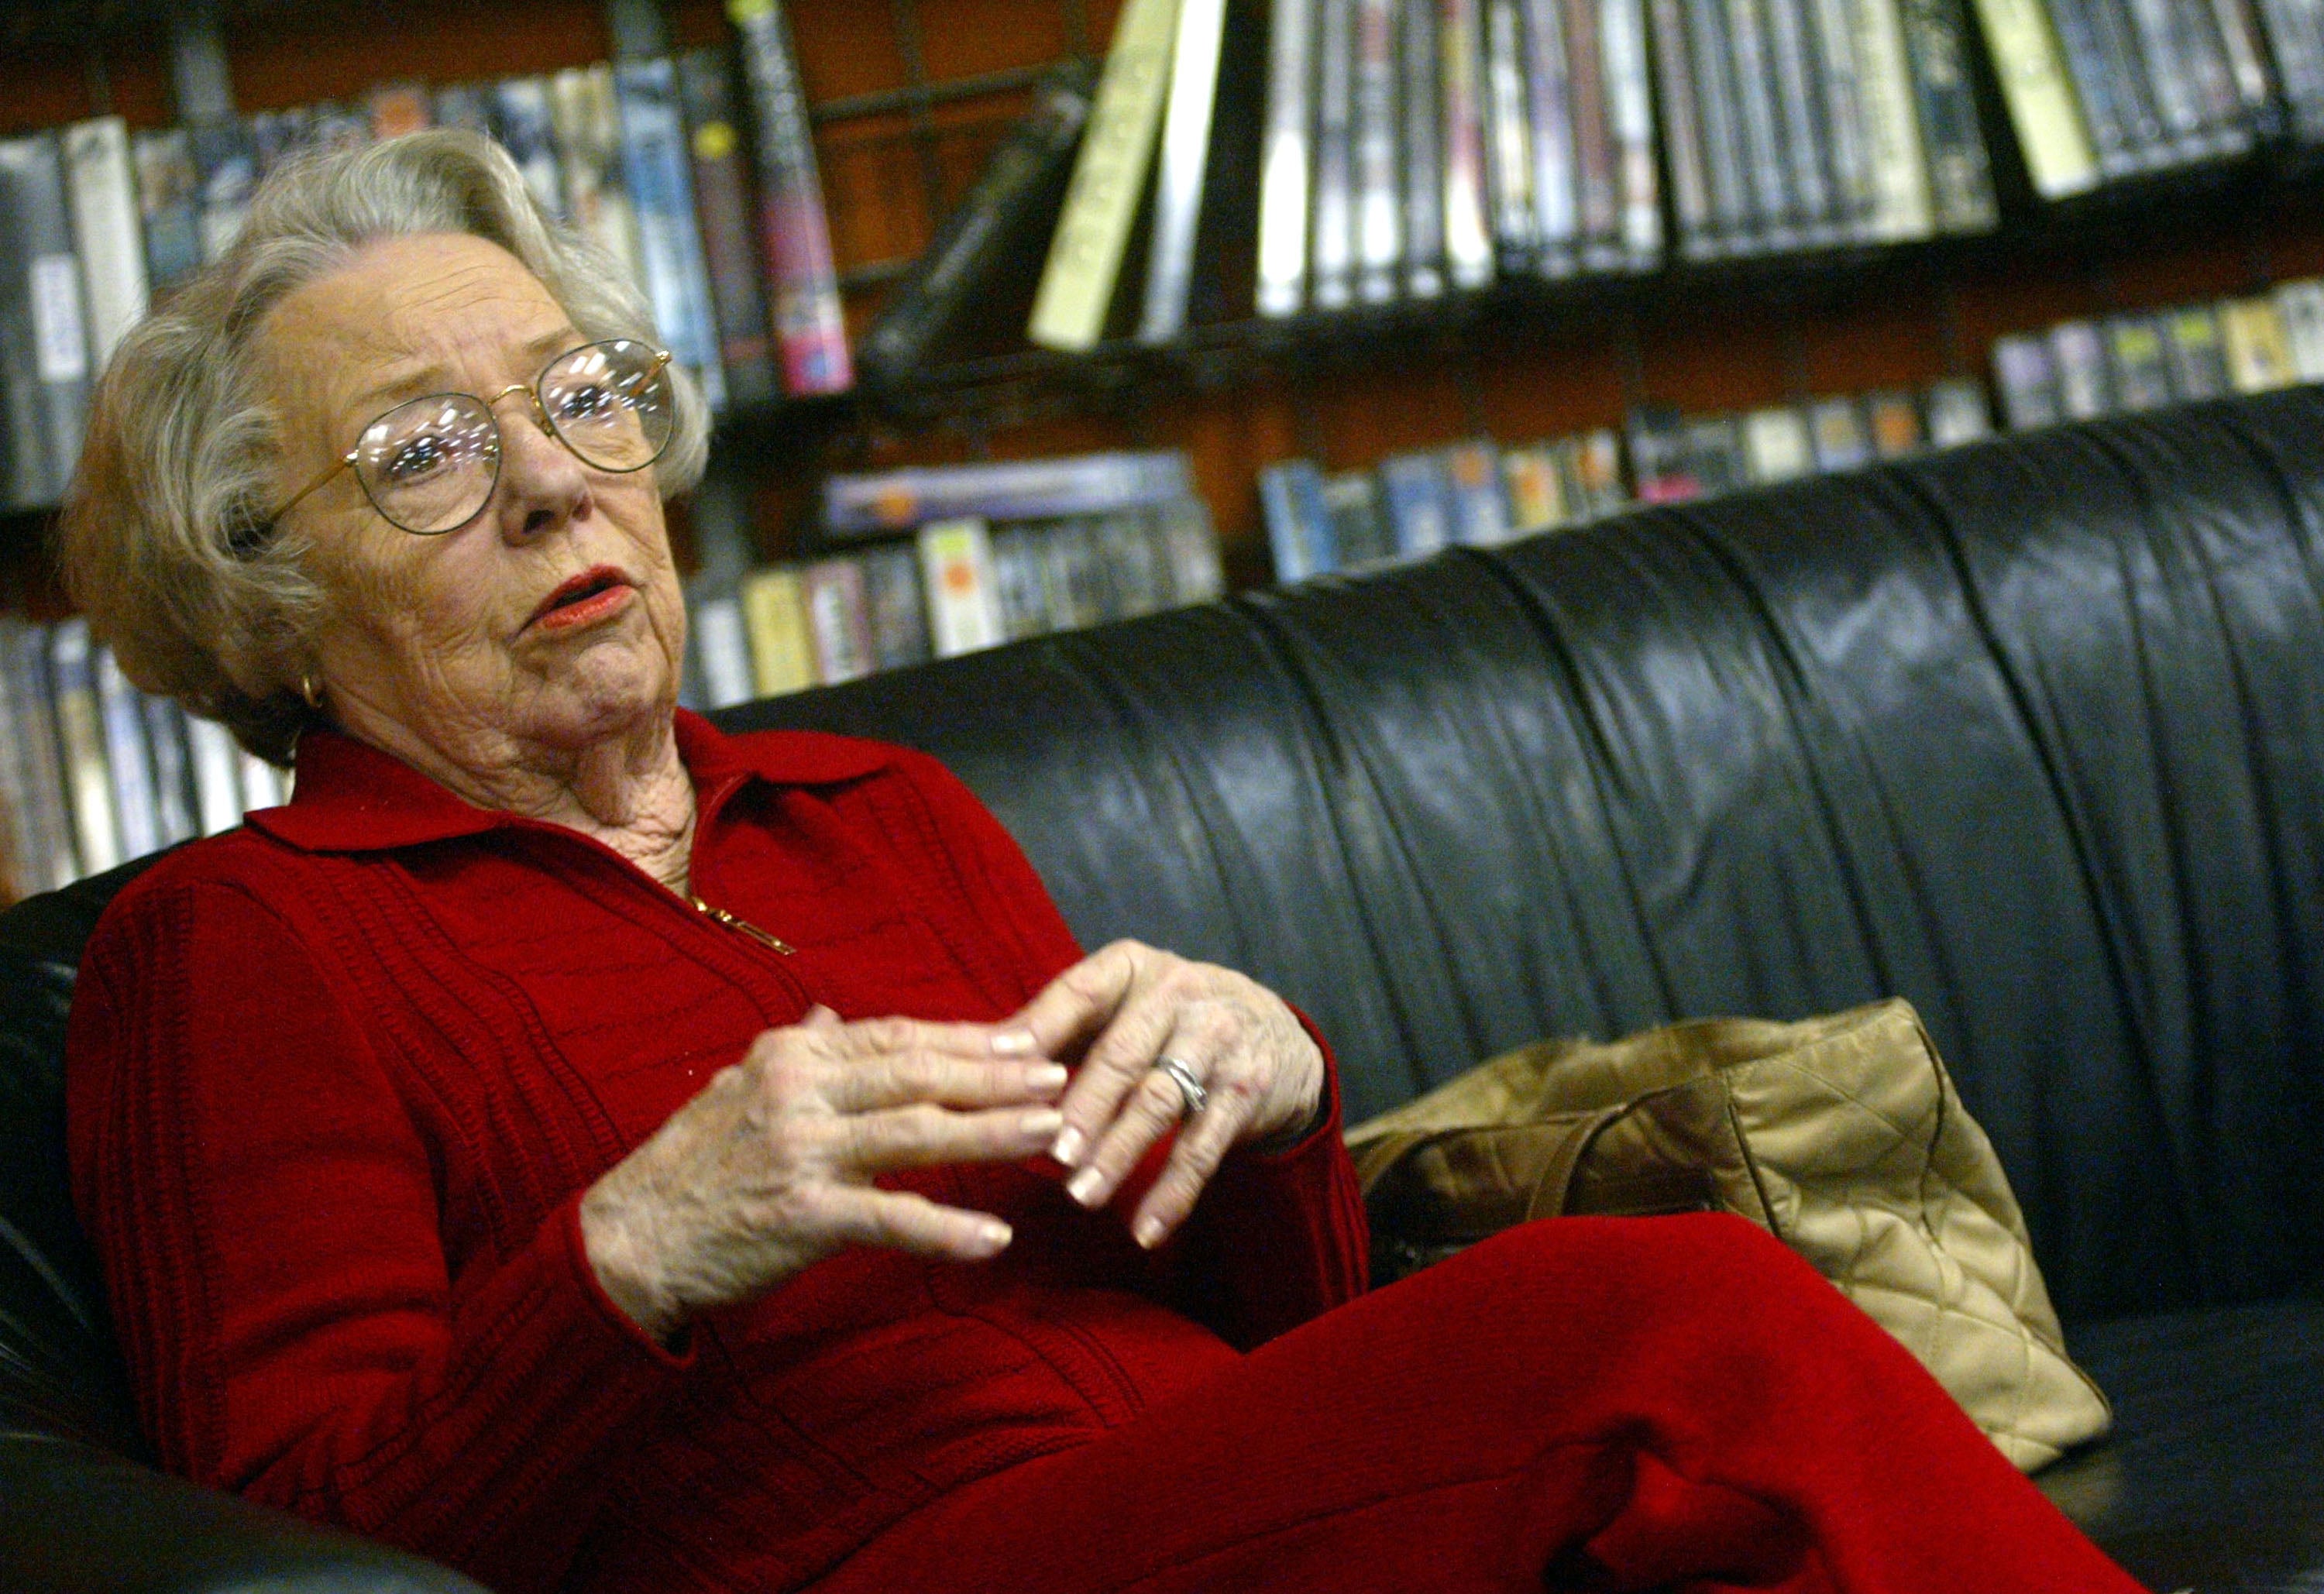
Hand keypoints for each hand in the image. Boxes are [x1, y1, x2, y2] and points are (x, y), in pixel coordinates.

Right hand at [579, 1007, 1069, 1340]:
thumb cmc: (693, 1164)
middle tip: (1059, 1077)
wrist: (632, 1239)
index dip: (968, 1039)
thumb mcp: (738, 1087)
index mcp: (791, 1056)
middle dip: (996, 1075)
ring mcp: (802, 1153)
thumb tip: (835, 1014)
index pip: (898, 1037)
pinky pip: (890, 1219)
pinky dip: (947, 1229)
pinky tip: (995, 1238)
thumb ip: (798, 1051)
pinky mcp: (802, 1216)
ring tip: (1051, 1132)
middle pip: (918, 1075)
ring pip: (917, 1134)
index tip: (1028, 1040)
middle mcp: (799, 1092)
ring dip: (991, 1133)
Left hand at [1000, 941, 1323, 1250]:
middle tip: (1050, 1152)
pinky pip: (1204, 1147)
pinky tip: (1145, 1230)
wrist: (1273, 1033)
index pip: (1079, 992)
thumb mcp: (1119, 1004)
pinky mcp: (1245, 1090)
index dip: (1040, 1028)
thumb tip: (978, 1059)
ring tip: (1082, 1196)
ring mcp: (1217, 1041)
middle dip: (1084, 1106)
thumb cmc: (1165, 1021)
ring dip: (1120, 1152)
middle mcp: (1178, 994)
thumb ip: (1057, 1027)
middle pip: (1122, 1054)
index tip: (1000, 1064)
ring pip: (1160, 1102)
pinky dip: (1174, 1193)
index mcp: (1131, 968)